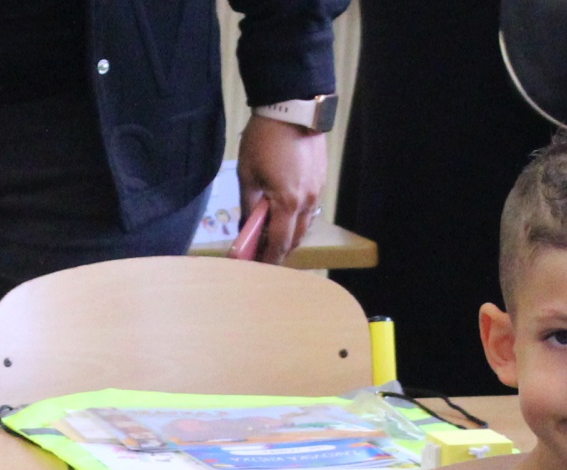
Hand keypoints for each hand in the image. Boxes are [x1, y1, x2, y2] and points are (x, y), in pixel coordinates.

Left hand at [237, 115, 328, 264]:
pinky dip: (297, 215)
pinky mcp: (321, 179)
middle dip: (280, 248)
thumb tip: (246, 227)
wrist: (292, 107)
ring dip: (290, 232)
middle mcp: (307, 201)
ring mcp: (317, 190)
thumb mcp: (247, 174)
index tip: (259, 266)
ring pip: (305, 223)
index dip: (269, 258)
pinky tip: (285, 209)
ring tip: (273, 230)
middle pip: (296, 238)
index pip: (279, 242)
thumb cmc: (265, 139)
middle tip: (264, 252)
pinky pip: (310, 206)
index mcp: (287, 203)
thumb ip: (248, 206)